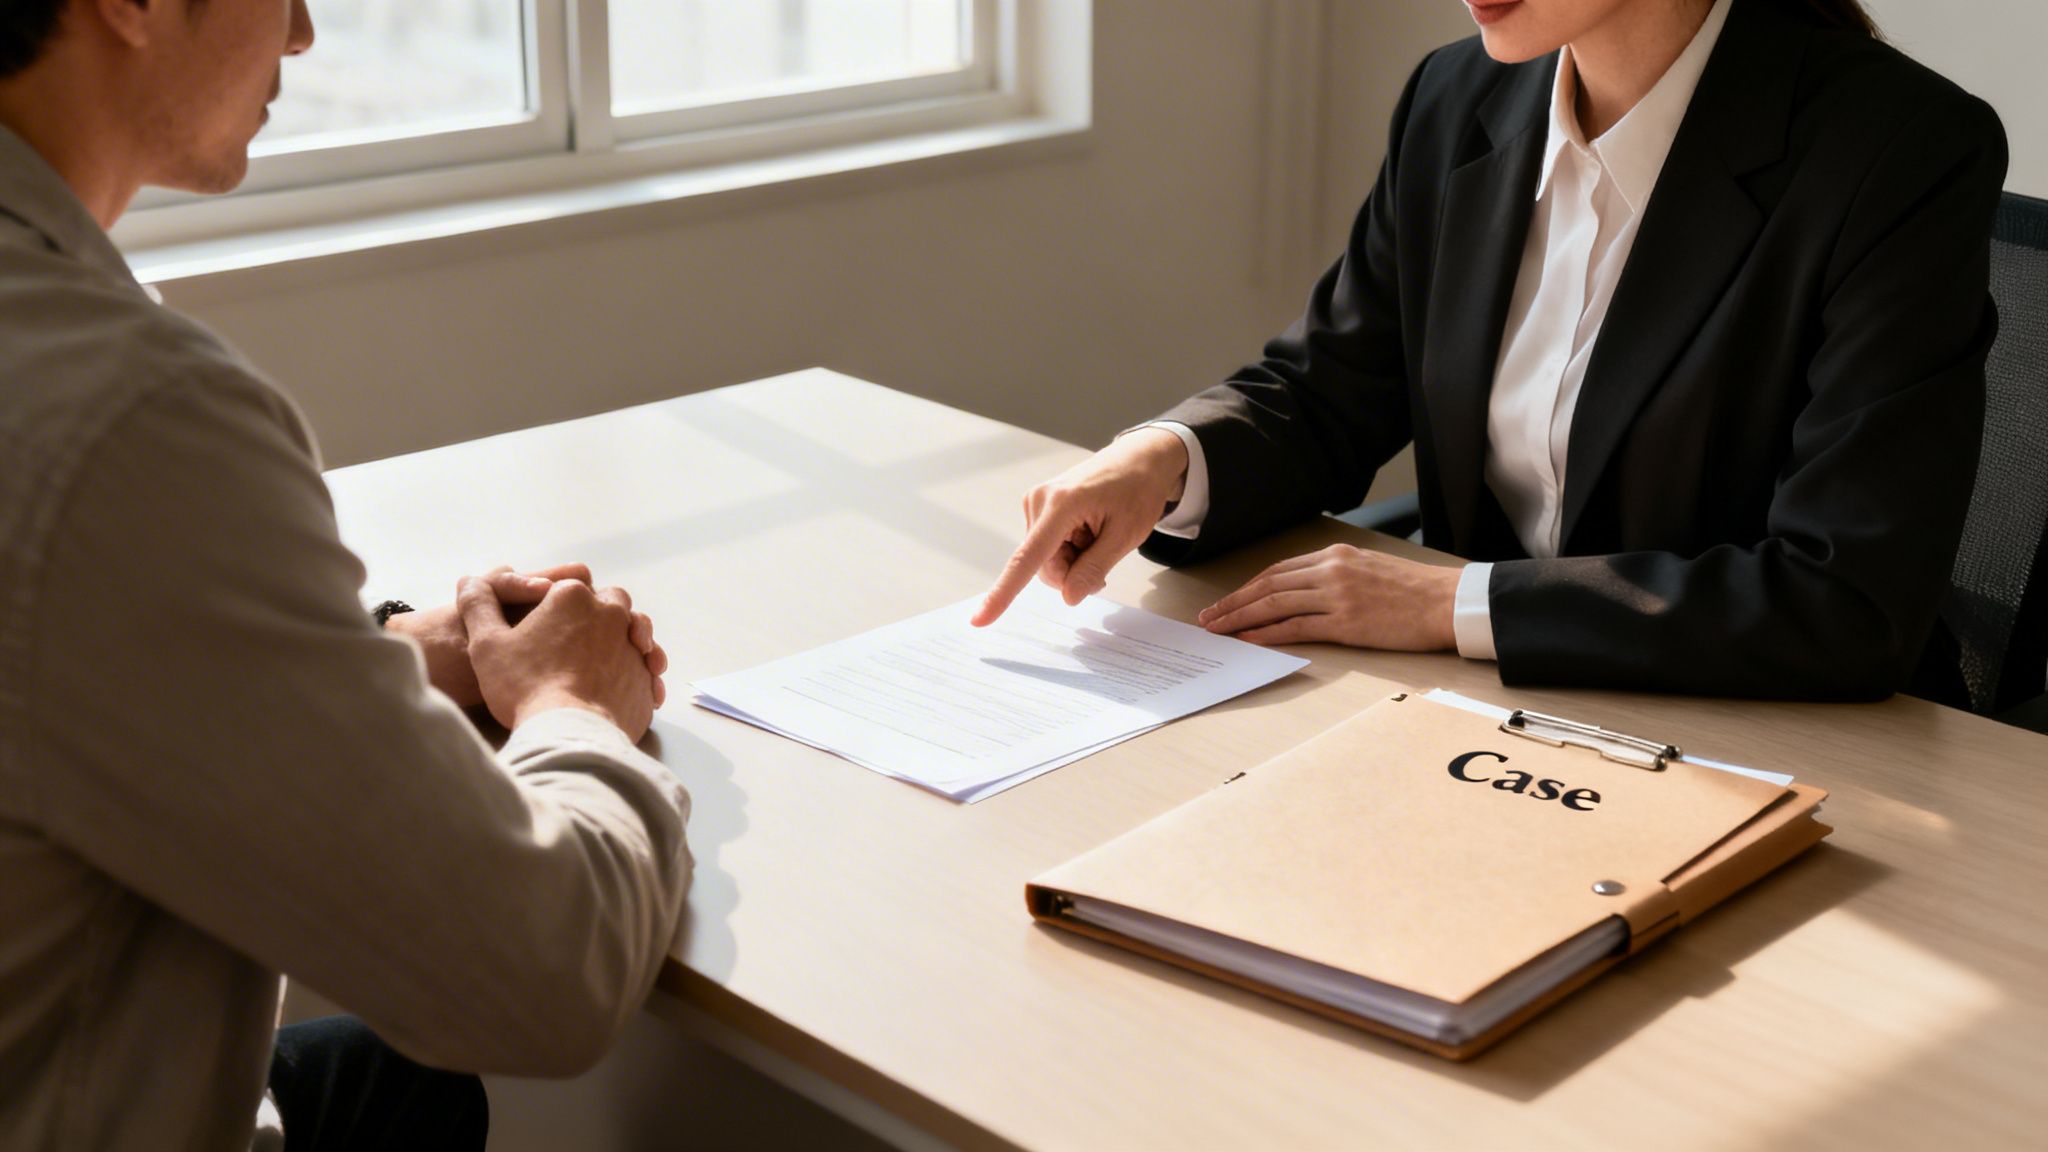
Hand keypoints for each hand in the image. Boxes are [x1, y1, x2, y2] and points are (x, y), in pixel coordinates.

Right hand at [389, 564, 669, 710]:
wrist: (569, 734)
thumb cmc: (524, 686)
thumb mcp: (487, 644)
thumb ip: (479, 606)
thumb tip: (468, 581)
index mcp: (573, 597)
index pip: (568, 587)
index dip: (554, 604)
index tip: (542, 626)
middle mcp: (612, 615)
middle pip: (610, 603)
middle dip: (595, 615)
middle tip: (572, 641)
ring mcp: (634, 648)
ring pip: (635, 635)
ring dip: (622, 641)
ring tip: (599, 662)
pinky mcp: (645, 681)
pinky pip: (645, 671)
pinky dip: (634, 675)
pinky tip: (616, 688)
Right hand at [973, 427, 1188, 625]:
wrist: (1140, 458)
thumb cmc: (1137, 489)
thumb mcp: (1126, 535)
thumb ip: (1094, 568)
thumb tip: (1068, 596)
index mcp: (1060, 504)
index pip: (1027, 558)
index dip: (1003, 593)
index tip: (979, 619)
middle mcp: (1038, 500)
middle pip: (1042, 566)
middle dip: (1072, 571)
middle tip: (1103, 554)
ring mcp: (1035, 502)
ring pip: (1044, 560)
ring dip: (1073, 560)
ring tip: (1097, 536)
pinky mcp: (1038, 506)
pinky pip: (1047, 546)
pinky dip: (1069, 549)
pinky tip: (1087, 531)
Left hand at [1197, 544, 1461, 650]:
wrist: (1447, 601)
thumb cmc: (1414, 590)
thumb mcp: (1370, 568)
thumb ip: (1337, 574)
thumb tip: (1306, 591)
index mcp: (1336, 555)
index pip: (1278, 570)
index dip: (1248, 587)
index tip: (1229, 600)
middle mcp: (1331, 570)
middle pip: (1268, 585)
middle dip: (1234, 602)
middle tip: (1209, 617)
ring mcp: (1337, 595)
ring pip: (1274, 604)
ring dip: (1241, 618)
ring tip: (1219, 630)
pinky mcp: (1346, 622)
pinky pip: (1296, 627)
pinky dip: (1267, 633)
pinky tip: (1249, 640)